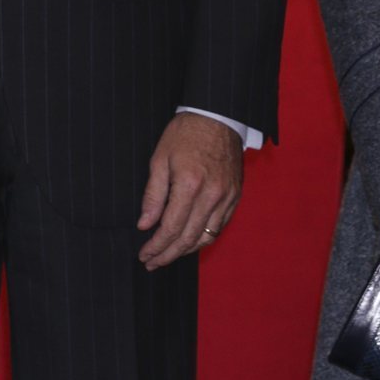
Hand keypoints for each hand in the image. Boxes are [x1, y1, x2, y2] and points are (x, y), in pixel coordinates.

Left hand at [137, 112, 241, 269]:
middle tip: (152, 263)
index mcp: (190, 184)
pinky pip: (219, 227)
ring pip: (206, 237)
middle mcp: (212, 195)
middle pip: (188, 238)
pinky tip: (189, 241)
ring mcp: (227, 197)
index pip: (171, 227)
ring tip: (168, 255)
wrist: (217, 116)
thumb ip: (153, 194)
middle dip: (168, 255)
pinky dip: (203, 238)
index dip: (156, 246)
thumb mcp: (159, 158)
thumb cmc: (184, 134)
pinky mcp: (235, 196)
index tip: (144, 255)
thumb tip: (145, 224)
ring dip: (186, 251)